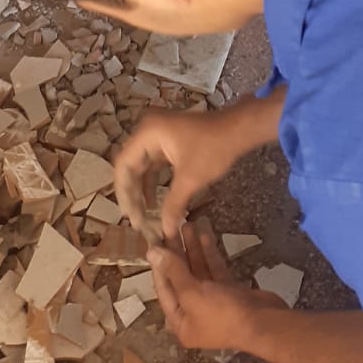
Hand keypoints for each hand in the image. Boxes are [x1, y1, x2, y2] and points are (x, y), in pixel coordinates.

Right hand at [115, 107, 253, 240]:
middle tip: (136, 221)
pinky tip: (155, 202)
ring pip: (142, 165)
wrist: (238, 129)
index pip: (124, 164)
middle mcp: (148, 130)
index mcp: (147, 132)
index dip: (124, 193)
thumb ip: (173, 205)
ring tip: (143, 216)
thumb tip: (165, 232)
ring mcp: (158, 133)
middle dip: (132, 194)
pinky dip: (153, 182)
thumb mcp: (191, 179)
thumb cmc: (213, 149)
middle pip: (130, 164)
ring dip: (142, 189)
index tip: (129, 217)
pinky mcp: (168, 140)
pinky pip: (153, 163)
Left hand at [150, 225, 285, 351]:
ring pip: (198, 270)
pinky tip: (205, 233)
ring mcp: (212, 301)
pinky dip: (209, 252)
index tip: (154, 240)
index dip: (159, 264)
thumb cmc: (222, 314)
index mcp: (180, 321)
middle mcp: (194, 312)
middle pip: (181, 277)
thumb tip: (151, 252)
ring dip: (192, 248)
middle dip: (176, 252)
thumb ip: (173, 271)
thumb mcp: (193, 294)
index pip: (164, 288)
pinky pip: (214, 268)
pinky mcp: (228, 291)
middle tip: (172, 226)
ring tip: (187, 223)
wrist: (264, 323)